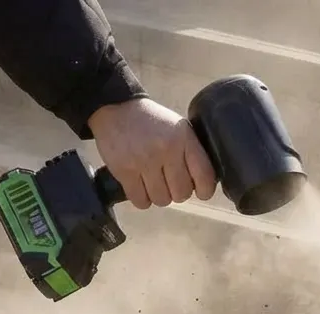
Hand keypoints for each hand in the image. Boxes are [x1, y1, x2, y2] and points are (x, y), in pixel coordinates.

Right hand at [87, 98, 217, 209]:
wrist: (114, 105)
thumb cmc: (151, 122)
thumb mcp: (179, 129)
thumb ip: (191, 153)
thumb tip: (202, 186)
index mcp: (184, 139)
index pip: (205, 178)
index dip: (204, 191)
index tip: (198, 191)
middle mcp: (167, 149)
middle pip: (181, 194)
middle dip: (176, 192)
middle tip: (167, 180)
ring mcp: (145, 160)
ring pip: (162, 200)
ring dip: (157, 195)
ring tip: (151, 181)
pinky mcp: (124, 170)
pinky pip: (141, 201)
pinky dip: (141, 198)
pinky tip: (139, 185)